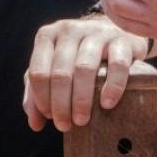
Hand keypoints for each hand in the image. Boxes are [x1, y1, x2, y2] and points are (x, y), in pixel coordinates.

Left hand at [23, 15, 150, 132]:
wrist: (113, 35)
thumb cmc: (77, 58)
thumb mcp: (53, 70)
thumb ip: (37, 94)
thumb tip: (34, 123)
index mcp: (47, 36)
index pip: (37, 72)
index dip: (41, 99)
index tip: (50, 117)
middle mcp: (69, 30)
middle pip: (60, 73)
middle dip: (61, 105)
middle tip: (65, 125)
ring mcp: (97, 32)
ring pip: (84, 68)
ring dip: (81, 99)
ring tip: (82, 120)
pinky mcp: (122, 40)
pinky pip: (117, 64)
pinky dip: (112, 87)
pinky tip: (107, 104)